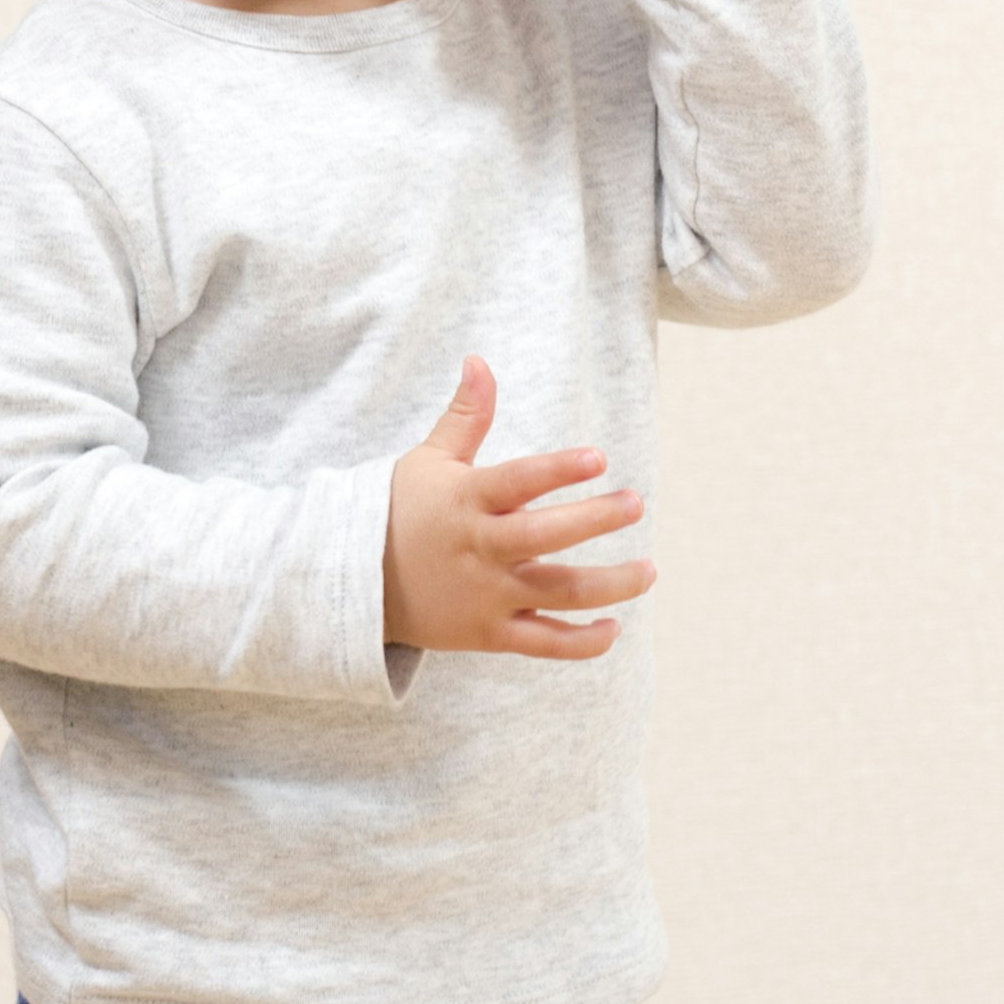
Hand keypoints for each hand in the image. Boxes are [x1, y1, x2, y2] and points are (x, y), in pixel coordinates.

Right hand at [381, 355, 652, 660]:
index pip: (518, 482)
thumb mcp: (430, 460)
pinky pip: (544, 643)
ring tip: (648, 571)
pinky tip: (614, 626)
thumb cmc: (400, 510)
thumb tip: (478, 360)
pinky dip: (582, 642)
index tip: (598, 457)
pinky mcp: (489, 634)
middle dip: (595, 520)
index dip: (557, 470)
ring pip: (557, 593)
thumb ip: (466, 415)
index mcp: (467, 500)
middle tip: (635, 503)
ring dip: (609, 585)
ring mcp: (486, 595)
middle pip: (545, 537)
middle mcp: (480, 549)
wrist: (356, 583)